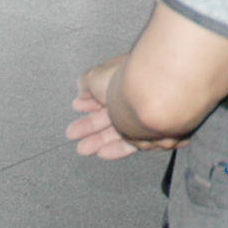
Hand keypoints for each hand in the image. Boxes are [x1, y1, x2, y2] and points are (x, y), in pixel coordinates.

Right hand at [68, 55, 183, 159]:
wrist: (151, 96)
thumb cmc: (127, 81)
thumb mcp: (95, 76)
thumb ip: (86, 83)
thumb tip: (83, 92)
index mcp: (127, 78)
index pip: (106, 92)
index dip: (90, 101)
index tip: (77, 108)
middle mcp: (138, 95)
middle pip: (111, 114)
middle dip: (90, 125)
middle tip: (73, 133)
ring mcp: (146, 114)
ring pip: (120, 130)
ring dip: (99, 140)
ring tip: (83, 148)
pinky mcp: (154, 133)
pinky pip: (133, 143)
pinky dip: (117, 148)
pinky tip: (102, 152)